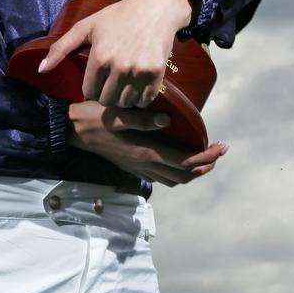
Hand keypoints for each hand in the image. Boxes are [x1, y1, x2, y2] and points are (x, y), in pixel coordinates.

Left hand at [39, 0, 193, 107]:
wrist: (155, 8)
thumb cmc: (118, 16)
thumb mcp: (86, 27)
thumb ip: (61, 48)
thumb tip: (41, 70)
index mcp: (99, 57)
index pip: (88, 93)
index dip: (91, 88)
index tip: (97, 80)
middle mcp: (119, 67)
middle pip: (106, 100)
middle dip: (106, 94)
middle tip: (110, 82)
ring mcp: (139, 71)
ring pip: (125, 103)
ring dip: (123, 98)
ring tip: (124, 85)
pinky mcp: (156, 74)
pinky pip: (145, 100)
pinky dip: (140, 97)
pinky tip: (137, 85)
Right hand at [68, 100, 227, 186]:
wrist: (71, 131)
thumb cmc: (93, 118)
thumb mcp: (115, 114)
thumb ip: (141, 119)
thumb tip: (168, 121)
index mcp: (145, 151)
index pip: (184, 161)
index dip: (206, 156)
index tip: (222, 146)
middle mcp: (144, 164)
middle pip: (184, 175)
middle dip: (205, 165)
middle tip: (218, 151)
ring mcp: (138, 168)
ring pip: (174, 179)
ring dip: (192, 171)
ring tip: (204, 156)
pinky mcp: (132, 165)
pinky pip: (162, 176)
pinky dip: (176, 171)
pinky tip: (177, 158)